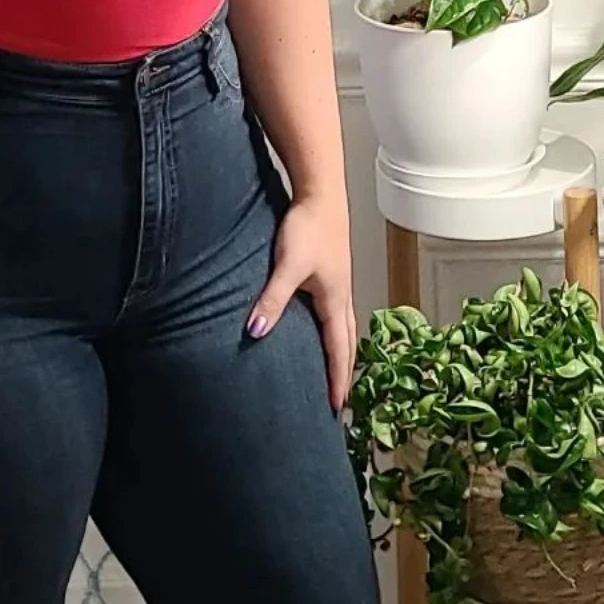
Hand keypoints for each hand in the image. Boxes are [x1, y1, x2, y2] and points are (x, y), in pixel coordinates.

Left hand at [246, 193, 356, 411]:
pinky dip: (336, 333)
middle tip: (340, 403)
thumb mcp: (287, 266)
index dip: (337, 381)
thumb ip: (272, 300)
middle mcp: (341, 297)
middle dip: (345, 374)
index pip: (338, 351)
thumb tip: (254, 332)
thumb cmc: (308, 227)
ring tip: (336, 375)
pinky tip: (322, 332)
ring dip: (343, 355)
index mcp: (334, 300)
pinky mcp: (332, 274)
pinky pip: (338, 314)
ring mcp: (339, 285)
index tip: (336, 408)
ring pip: (345, 329)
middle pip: (348, 345)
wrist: (320, 194)